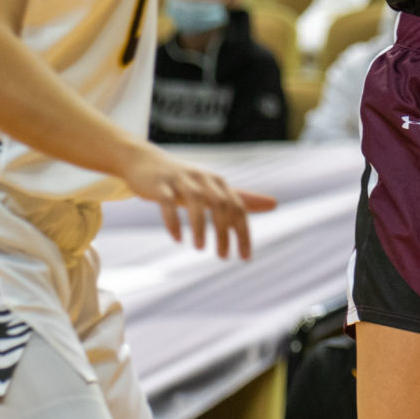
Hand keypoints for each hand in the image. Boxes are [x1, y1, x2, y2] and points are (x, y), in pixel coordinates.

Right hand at [123, 146, 275, 258]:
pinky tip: (178, 239)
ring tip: (200, 248)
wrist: (145, 161)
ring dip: (199, 226)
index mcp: (218, 183)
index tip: (244, 257)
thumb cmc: (185, 180)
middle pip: (220, 205)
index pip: (238, 208)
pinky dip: (173, 222)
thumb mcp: (215, 188)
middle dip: (223, 232)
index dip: (243, 233)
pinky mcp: (160, 185)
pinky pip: (167, 202)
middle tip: (223, 256)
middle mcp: (202, 179)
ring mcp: (180, 180)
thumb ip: (243, 198)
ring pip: (195, 201)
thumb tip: (274, 203)